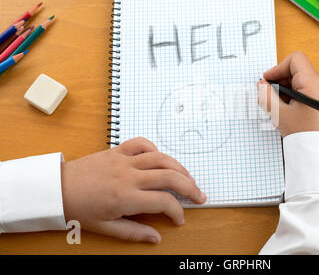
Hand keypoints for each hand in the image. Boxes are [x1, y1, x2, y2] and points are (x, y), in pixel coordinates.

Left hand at [61, 137, 206, 242]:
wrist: (57, 189)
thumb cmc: (79, 209)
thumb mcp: (106, 227)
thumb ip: (134, 232)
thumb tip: (157, 238)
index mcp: (126, 197)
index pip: (163, 202)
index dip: (177, 211)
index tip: (180, 218)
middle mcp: (129, 176)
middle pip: (170, 177)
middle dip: (190, 187)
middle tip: (200, 195)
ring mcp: (124, 160)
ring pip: (161, 158)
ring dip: (179, 167)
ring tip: (188, 177)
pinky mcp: (117, 151)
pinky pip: (141, 143)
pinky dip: (154, 148)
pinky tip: (160, 159)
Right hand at [258, 51, 318, 136]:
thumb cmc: (307, 136)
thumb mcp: (281, 115)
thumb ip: (267, 97)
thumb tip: (261, 85)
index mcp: (312, 83)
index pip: (295, 59)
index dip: (278, 68)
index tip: (267, 81)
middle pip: (296, 70)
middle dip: (279, 81)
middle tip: (270, 97)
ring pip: (299, 82)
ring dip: (285, 91)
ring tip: (279, 109)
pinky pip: (305, 92)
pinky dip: (293, 98)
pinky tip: (287, 113)